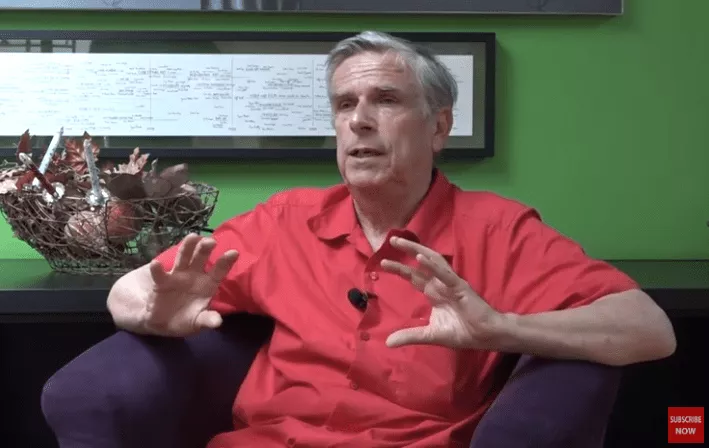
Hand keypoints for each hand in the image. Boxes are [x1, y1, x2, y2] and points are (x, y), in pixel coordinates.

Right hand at [109, 233, 237, 336]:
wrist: (163, 322)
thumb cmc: (186, 319)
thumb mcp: (198, 322)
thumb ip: (207, 320)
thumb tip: (218, 322)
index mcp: (208, 284)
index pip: (219, 271)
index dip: (226, 262)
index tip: (234, 252)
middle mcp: (194, 275)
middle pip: (201, 259)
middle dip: (205, 249)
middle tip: (211, 241)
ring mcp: (178, 276)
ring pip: (183, 259)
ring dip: (187, 248)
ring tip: (192, 237)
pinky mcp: (162, 282)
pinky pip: (160, 275)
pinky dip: (157, 269)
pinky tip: (156, 264)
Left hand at [381, 236, 502, 349]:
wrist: (486, 336)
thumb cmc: (463, 332)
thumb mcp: (430, 335)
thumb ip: (410, 335)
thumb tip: (388, 343)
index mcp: (434, 292)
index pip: (414, 276)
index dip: (400, 269)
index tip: (383, 263)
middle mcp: (440, 284)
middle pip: (420, 264)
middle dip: (407, 251)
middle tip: (391, 239)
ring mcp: (450, 283)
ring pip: (432, 261)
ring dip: (417, 250)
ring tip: (401, 242)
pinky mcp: (461, 287)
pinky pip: (445, 274)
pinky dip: (433, 266)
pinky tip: (421, 258)